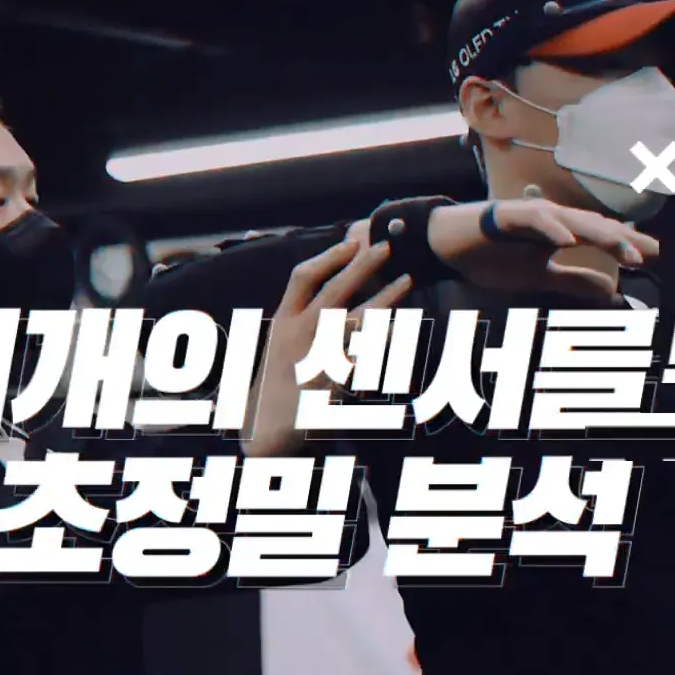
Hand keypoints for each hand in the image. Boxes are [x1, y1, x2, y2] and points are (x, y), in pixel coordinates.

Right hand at [241, 237, 413, 458]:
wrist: (266, 433)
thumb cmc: (273, 390)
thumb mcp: (279, 349)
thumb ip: (299, 323)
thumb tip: (327, 302)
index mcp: (282, 322)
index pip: (303, 277)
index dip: (328, 257)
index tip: (351, 241)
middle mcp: (297, 334)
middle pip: (334, 290)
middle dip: (362, 265)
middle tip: (387, 246)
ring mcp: (315, 356)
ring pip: (356, 318)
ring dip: (384, 297)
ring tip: (408, 279)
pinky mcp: (333, 381)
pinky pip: (367, 353)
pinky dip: (387, 339)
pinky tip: (406, 328)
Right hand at [427, 198, 657, 298]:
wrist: (446, 244)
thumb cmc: (490, 255)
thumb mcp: (537, 277)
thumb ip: (572, 282)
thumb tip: (610, 292)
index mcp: (561, 231)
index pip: (603, 237)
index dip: (630, 246)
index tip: (658, 258)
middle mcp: (552, 218)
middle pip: (596, 227)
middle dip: (626, 240)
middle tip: (653, 254)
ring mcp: (531, 214)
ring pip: (573, 221)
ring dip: (600, 234)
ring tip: (625, 249)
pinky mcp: (506, 215)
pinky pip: (534, 221)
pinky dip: (552, 228)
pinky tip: (568, 240)